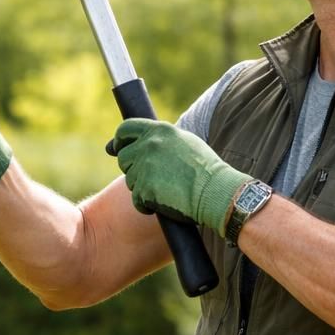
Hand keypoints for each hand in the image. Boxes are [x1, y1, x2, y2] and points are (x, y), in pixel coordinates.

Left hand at [110, 118, 250, 235]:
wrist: (217, 192)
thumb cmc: (205, 169)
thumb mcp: (183, 142)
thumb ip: (158, 139)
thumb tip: (125, 144)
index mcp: (159, 130)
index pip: (125, 129)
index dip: (120, 140)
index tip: (117, 149)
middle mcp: (149, 145)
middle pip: (124, 157)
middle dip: (133, 168)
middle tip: (154, 177)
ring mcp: (145, 167)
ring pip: (130, 180)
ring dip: (142, 187)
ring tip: (167, 189)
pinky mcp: (144, 189)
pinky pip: (137, 200)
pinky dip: (147, 205)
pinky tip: (165, 202)